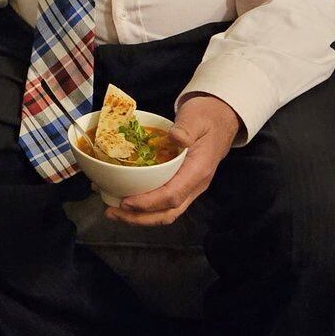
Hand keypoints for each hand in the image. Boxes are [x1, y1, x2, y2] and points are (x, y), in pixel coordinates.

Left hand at [107, 95, 239, 226]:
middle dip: (139, 218)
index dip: (148, 203)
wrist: (222, 119)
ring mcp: (190, 187)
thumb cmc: (207, 117)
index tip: (126, 201)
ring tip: (114, 211)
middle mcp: (195, 185)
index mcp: (198, 170)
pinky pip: (164, 203)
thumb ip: (186, 128)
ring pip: (166, 212)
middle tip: (112, 213)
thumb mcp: (196, 117)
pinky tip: (124, 199)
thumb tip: (175, 137)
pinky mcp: (182, 185)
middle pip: (168, 212)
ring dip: (139, 216)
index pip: (173, 195)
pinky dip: (144, 206)